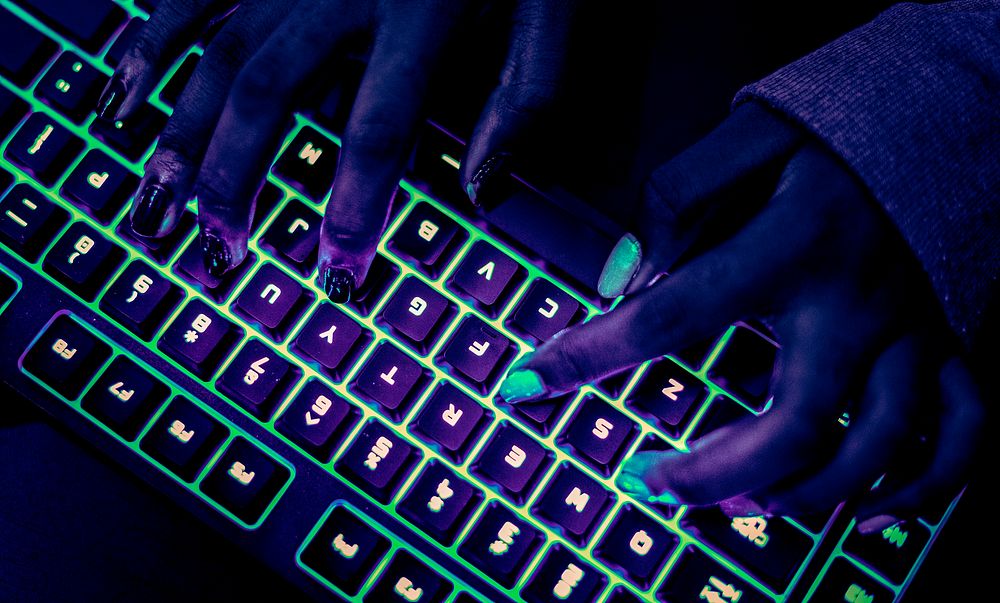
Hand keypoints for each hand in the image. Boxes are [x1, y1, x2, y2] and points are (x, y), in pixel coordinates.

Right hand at [100, 0, 572, 299]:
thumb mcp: (550, 10)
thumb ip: (524, 96)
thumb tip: (482, 188)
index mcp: (419, 10)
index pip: (376, 131)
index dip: (354, 210)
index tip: (340, 272)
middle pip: (266, 95)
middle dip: (236, 182)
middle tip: (221, 251)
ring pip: (216, 53)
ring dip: (183, 134)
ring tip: (160, 203)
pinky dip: (151, 44)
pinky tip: (126, 95)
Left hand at [498, 103, 984, 528]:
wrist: (944, 112)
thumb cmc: (834, 129)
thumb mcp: (749, 134)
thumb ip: (679, 195)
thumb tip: (629, 274)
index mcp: (792, 245)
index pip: (671, 317)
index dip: (587, 357)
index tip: (525, 385)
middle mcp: (856, 303)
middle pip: (791, 426)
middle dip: (708, 474)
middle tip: (645, 483)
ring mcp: (912, 333)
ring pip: (874, 450)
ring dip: (799, 496)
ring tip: (735, 504)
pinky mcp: (951, 344)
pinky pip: (959, 437)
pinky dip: (920, 490)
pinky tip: (867, 519)